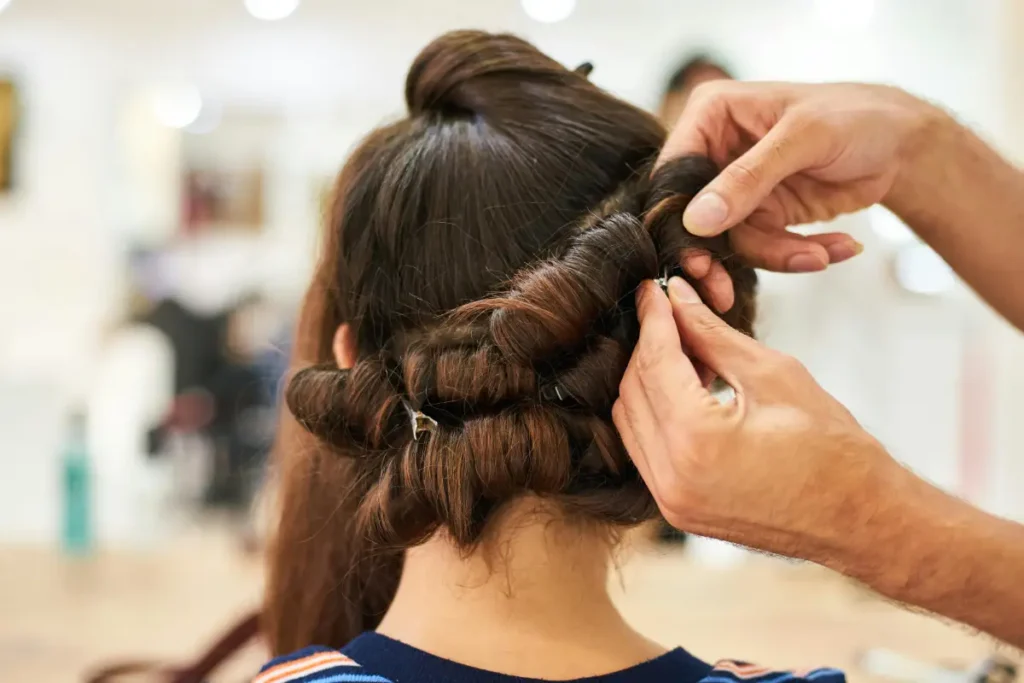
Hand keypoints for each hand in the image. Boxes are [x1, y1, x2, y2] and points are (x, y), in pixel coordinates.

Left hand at [613, 278, 898, 557]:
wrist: (863, 521)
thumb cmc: (834, 449)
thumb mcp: (773, 374)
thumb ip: (713, 334)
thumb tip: (677, 298)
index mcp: (696, 441)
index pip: (654, 362)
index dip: (654, 319)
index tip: (654, 289)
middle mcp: (672, 478)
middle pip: (633, 391)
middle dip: (649, 347)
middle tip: (672, 314)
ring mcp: (671, 501)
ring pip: (631, 421)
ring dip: (648, 380)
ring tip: (686, 352)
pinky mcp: (677, 510)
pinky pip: (644, 450)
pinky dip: (655, 414)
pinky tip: (686, 391)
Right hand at [666, 82, 939, 296]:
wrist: (901, 143)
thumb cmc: (855, 116)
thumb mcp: (803, 138)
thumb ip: (748, 178)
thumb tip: (697, 220)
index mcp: (711, 115)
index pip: (673, 173)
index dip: (678, 218)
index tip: (695, 258)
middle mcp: (715, 152)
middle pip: (694, 217)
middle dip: (719, 256)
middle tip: (724, 291)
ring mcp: (736, 188)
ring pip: (732, 241)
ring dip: (777, 255)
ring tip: (823, 255)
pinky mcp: (762, 216)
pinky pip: (764, 249)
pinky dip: (798, 255)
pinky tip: (839, 248)